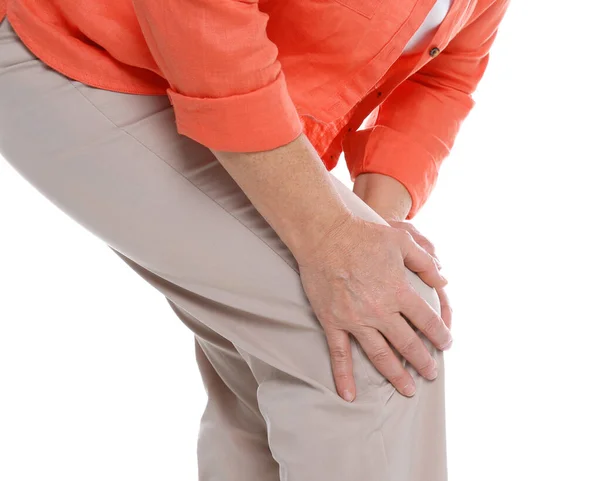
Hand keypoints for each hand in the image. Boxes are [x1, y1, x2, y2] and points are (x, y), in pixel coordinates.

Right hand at [296, 213, 452, 401]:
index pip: (427, 321)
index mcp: (398, 291)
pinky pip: (339, 354)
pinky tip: (349, 395)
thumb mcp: (401, 241)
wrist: (324, 236)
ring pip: (379, 355)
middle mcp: (379, 310)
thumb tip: (444, 280)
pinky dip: (344, 376)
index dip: (440, 334)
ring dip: (395, 374)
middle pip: (407, 344)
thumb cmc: (363, 236)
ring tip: (408, 389)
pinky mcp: (333, 322)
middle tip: (432, 373)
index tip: (446, 343)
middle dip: (423, 361)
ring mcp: (354, 319)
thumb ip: (425, 262)